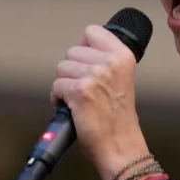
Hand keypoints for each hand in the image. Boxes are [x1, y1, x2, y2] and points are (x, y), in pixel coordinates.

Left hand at [52, 25, 149, 179]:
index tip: (86, 62)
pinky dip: (58, 99)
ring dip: (64, 85)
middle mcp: (110, 63)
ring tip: (78, 99)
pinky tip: (71, 108)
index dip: (84, 47)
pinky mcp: (79, 91)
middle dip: (72, 70)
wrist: (120, 147)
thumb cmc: (118, 119)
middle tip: (84, 89)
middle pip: (72, 51)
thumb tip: (81, 50)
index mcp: (123, 57)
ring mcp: (94, 76)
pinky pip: (56, 86)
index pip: (92, 31)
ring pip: (61, 68)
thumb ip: (106, 61)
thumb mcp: (122, 79)